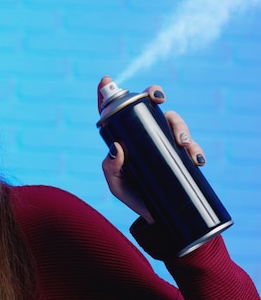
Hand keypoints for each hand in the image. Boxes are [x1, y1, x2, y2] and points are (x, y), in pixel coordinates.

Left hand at [97, 76, 206, 223]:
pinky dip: (195, 149)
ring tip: (180, 142)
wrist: (158, 219)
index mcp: (125, 137)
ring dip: (179, 125)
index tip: (106, 80)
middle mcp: (145, 135)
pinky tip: (194, 158)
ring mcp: (165, 143)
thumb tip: (116, 148)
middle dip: (155, 94)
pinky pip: (192, 146)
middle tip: (157, 98)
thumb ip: (110, 168)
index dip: (110, 93)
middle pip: (150, 106)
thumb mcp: (116, 184)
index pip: (117, 111)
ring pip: (174, 121)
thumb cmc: (133, 196)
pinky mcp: (182, 156)